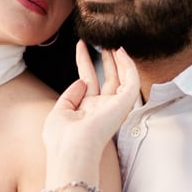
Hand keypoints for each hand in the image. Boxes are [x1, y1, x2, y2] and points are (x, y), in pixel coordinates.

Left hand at [43, 41, 138, 160]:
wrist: (71, 150)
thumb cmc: (61, 138)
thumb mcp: (60, 112)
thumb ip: (70, 95)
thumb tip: (82, 80)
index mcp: (87, 111)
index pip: (89, 81)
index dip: (84, 62)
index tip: (80, 45)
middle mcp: (102, 108)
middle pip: (108, 78)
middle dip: (106, 59)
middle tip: (103, 40)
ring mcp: (114, 107)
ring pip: (122, 79)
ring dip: (118, 60)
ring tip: (112, 42)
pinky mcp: (124, 105)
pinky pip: (131, 82)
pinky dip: (128, 67)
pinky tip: (121, 52)